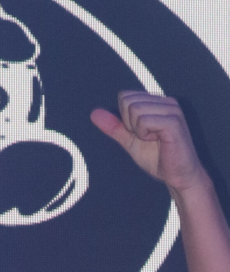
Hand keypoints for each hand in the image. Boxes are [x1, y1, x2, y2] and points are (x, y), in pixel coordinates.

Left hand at [91, 92, 208, 195]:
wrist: (177, 176)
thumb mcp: (130, 140)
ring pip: (135, 110)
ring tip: (154, 140)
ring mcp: (172, 110)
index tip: (140, 133)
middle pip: (128, 101)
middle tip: (147, 137)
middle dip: (130, 124)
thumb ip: (114, 127)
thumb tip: (94, 113)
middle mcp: (166, 101)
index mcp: (157, 102)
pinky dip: (145, 134)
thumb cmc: (157, 158)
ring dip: (138, 131)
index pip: (125, 96)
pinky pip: (144, 121)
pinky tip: (158, 141)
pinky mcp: (174, 121)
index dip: (125, 118)